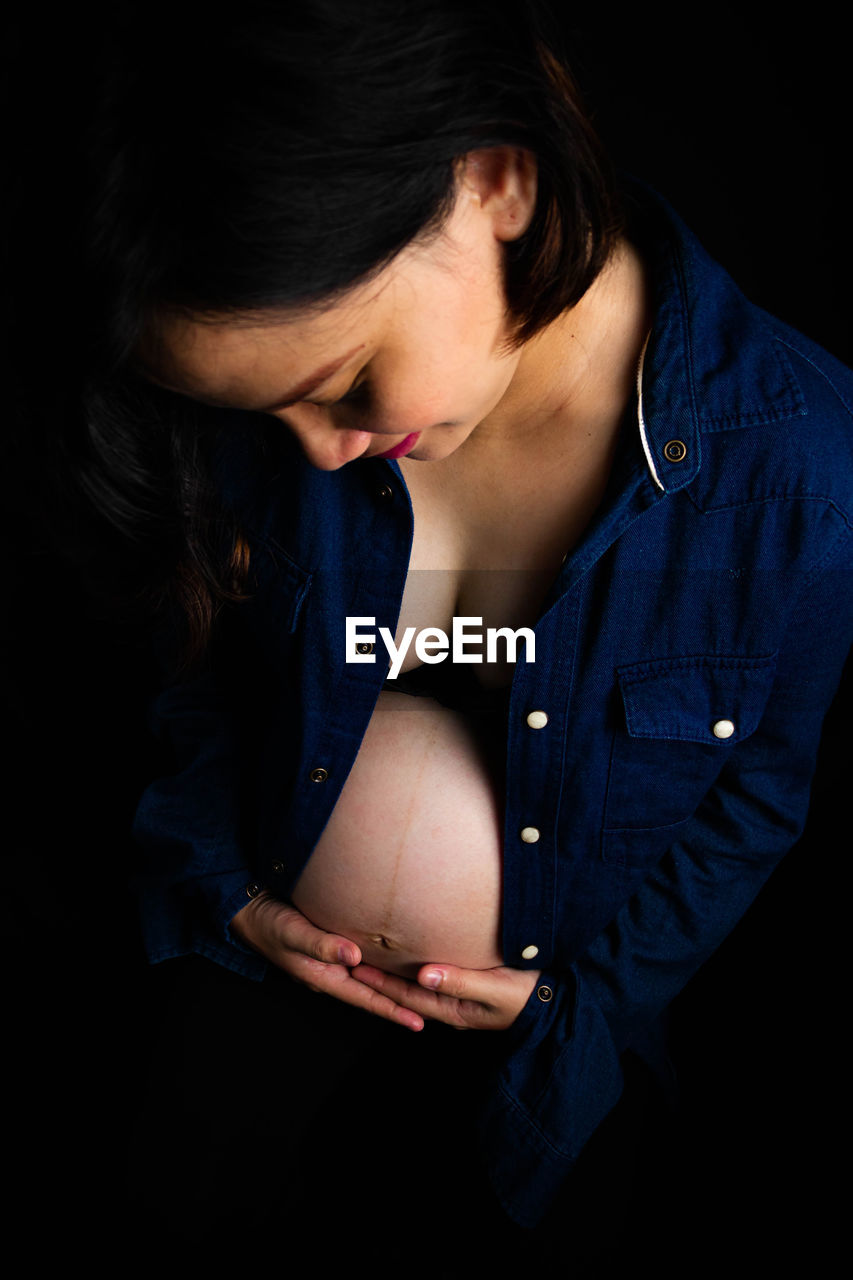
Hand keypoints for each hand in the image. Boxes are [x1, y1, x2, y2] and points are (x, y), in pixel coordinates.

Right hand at [230, 892, 424, 1030]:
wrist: (251, 910)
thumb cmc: (270, 922)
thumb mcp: (293, 932)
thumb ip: (321, 944)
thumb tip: (354, 957)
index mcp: (324, 977)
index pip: (366, 998)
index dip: (393, 1011)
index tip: (419, 1022)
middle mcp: (332, 973)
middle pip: (373, 993)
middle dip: (401, 1004)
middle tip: (432, 1011)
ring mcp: (333, 962)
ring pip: (370, 979)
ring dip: (394, 987)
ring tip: (421, 993)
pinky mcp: (333, 946)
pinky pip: (364, 962)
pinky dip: (382, 967)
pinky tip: (395, 963)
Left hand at [351, 961, 540, 1029]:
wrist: (554, 999)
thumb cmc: (527, 993)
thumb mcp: (497, 988)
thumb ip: (462, 981)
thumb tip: (424, 974)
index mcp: (454, 1010)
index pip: (408, 996)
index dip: (381, 983)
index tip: (357, 967)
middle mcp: (450, 1006)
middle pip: (406, 992)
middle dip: (378, 979)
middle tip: (349, 960)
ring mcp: (456, 997)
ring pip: (416, 985)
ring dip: (391, 973)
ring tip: (366, 957)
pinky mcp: (465, 984)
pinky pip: (431, 977)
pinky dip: (412, 968)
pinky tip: (403, 957)